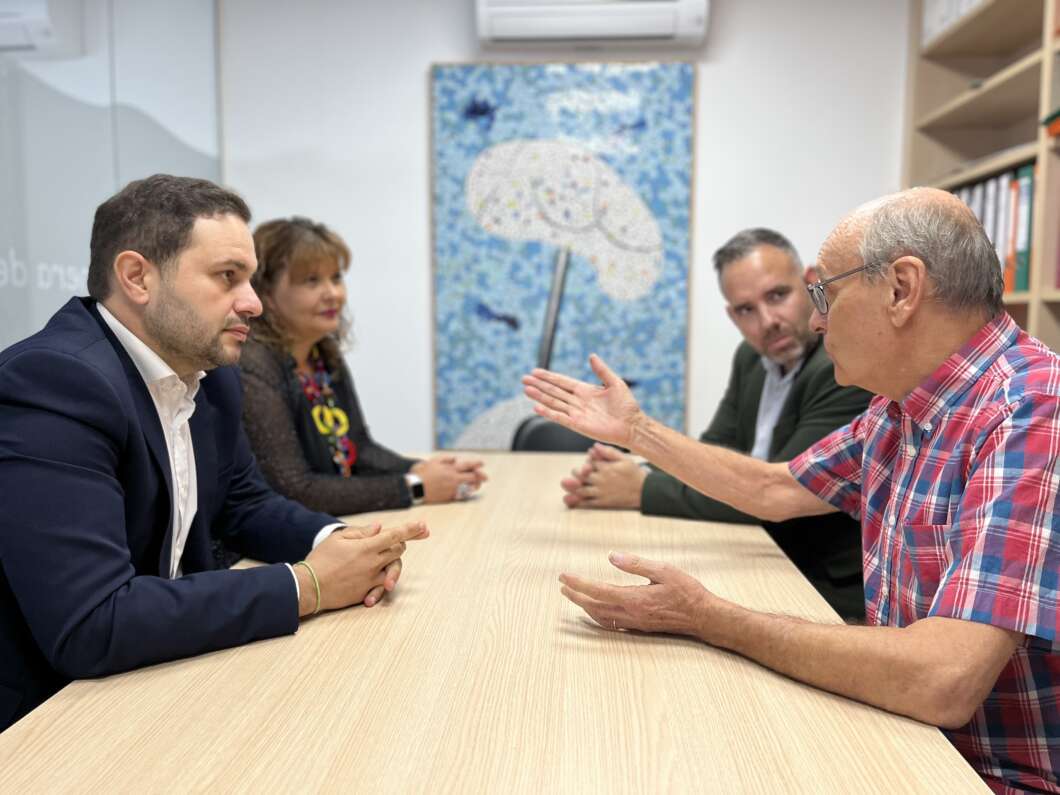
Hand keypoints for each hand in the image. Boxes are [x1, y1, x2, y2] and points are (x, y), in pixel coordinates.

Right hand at [300, 521, 429, 615]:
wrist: (309, 586)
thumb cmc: (321, 559)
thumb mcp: (338, 538)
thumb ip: (361, 532)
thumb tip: (379, 528)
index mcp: (367, 547)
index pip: (395, 535)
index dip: (412, 529)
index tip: (423, 526)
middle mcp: (373, 563)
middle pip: (398, 550)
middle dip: (400, 542)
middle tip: (398, 539)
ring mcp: (371, 579)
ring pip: (393, 568)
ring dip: (392, 561)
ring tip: (385, 559)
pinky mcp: (366, 591)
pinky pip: (382, 586)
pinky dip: (382, 583)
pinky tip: (380, 584)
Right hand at [411, 456, 485, 502]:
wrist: (415, 488)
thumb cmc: (422, 473)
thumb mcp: (433, 461)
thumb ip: (445, 459)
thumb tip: (455, 459)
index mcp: (450, 469)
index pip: (468, 465)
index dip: (476, 464)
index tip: (482, 463)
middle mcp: (454, 479)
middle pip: (472, 477)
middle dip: (481, 477)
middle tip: (486, 478)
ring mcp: (452, 489)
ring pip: (469, 488)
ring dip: (475, 486)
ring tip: (478, 485)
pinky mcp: (449, 497)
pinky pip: (461, 495)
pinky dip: (466, 493)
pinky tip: (468, 492)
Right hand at [522, 353, 643, 447]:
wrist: (632, 425)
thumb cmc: (627, 406)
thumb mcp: (615, 383)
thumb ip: (602, 370)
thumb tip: (591, 356)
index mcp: (585, 390)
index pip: (562, 381)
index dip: (549, 377)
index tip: (535, 371)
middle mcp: (578, 401)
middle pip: (554, 391)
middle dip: (539, 385)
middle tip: (524, 378)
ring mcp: (576, 413)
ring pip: (553, 402)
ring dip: (539, 396)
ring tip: (526, 389)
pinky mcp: (578, 425)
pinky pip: (559, 417)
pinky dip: (548, 413)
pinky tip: (536, 407)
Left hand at [559, 552, 716, 637]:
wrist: (704, 617)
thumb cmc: (687, 591)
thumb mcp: (664, 570)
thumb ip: (637, 564)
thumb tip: (612, 557)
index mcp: (634, 598)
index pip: (598, 591)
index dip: (578, 584)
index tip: (564, 576)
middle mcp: (631, 614)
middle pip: (594, 607)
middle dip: (576, 596)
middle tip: (563, 586)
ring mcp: (635, 623)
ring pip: (601, 617)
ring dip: (584, 607)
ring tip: (574, 596)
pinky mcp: (640, 627)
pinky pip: (611, 624)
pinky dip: (597, 616)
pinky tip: (595, 610)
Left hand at [560, 444, 644, 508]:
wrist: (644, 491)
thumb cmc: (634, 473)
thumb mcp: (624, 459)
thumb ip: (608, 452)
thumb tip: (593, 446)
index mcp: (606, 467)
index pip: (589, 461)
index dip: (587, 461)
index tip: (588, 462)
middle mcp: (601, 479)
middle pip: (581, 475)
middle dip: (577, 472)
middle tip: (578, 472)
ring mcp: (601, 492)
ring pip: (580, 489)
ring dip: (573, 486)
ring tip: (572, 483)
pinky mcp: (602, 503)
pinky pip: (586, 503)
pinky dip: (577, 501)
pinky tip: (572, 499)